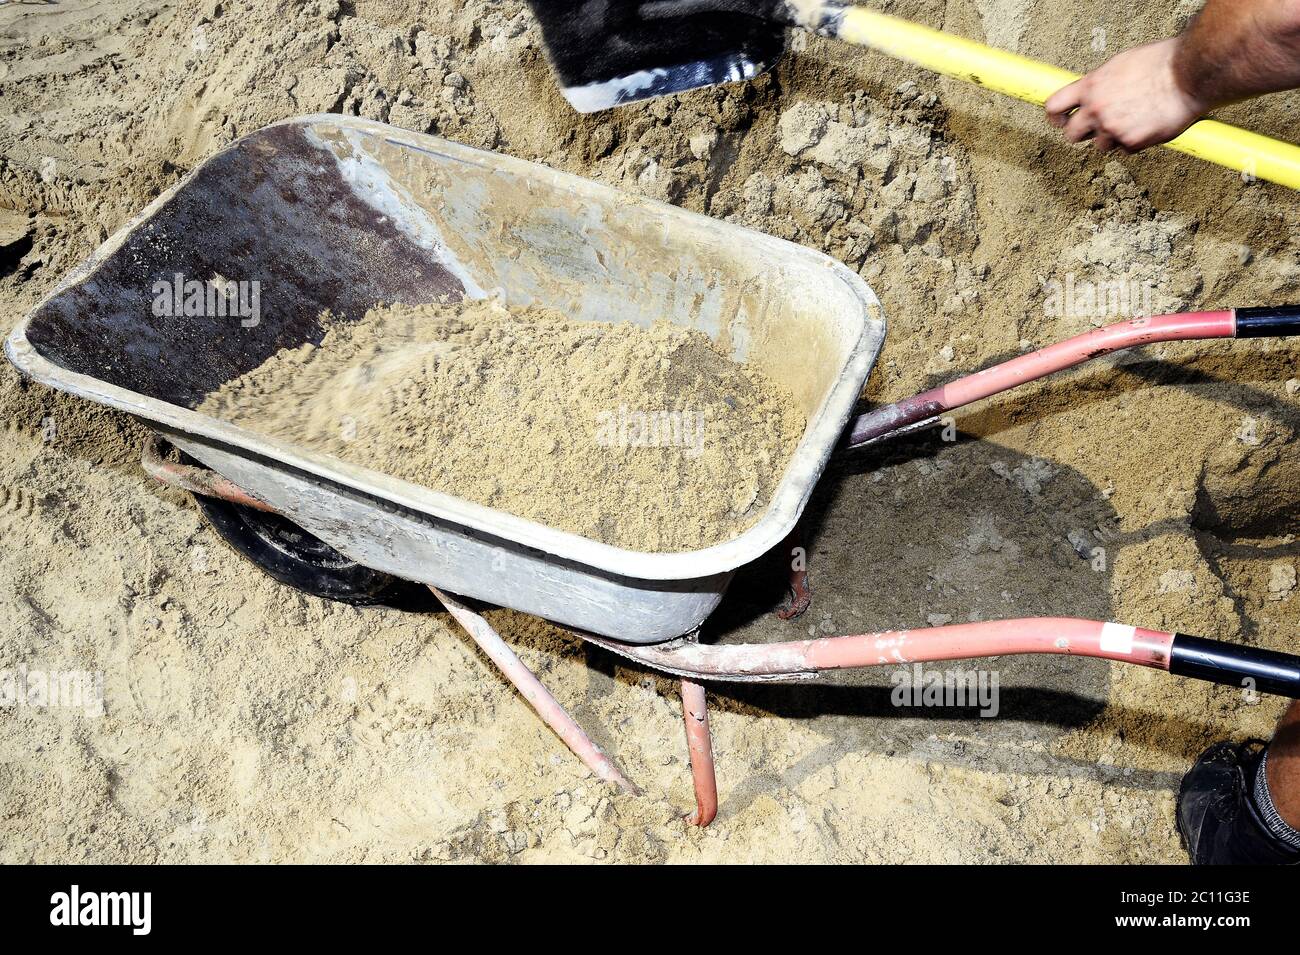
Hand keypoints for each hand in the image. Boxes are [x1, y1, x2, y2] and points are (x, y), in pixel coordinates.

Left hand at [1045, 38, 1208, 152]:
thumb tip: (1092, 91)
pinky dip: (1135, 142)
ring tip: (1135, 119)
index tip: (1061, 120)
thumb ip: (1101, 83)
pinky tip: (1149, 124)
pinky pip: (1125, 149)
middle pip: (1071, 134)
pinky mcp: (1130, 143)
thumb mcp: (1121, 64)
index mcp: (1091, 86)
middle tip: (1097, 127)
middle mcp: (1096, 109)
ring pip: (1100, 145)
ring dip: (1113, 137)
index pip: (1054, 106)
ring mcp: (1112, 128)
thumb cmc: (1162, 64)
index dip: (1056, 117)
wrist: (1190, 75)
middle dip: (1082, 133)